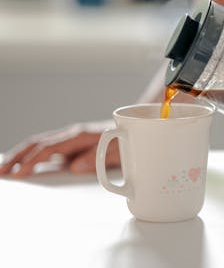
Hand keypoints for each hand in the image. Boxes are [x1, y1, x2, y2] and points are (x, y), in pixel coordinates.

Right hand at [0, 121, 119, 177]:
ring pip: (38, 145)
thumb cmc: (128, 140)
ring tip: (3, 169)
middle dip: (17, 157)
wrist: (134, 126)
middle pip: (37, 144)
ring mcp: (70, 139)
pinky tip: (21, 165)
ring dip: (19, 156)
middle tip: (1, 171)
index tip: (19, 173)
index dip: (32, 160)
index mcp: (81, 136)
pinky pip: (46, 149)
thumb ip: (99, 157)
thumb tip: (75, 167)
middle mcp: (72, 135)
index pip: (49, 148)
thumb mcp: (118, 152)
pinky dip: (30, 156)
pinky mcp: (71, 145)